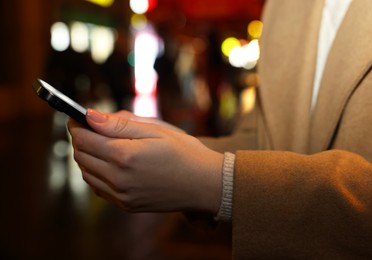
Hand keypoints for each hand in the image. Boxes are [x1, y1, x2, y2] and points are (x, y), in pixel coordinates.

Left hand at [67, 109, 223, 213]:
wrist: (205, 184)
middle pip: (81, 156)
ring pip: (87, 173)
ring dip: (86, 157)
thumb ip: (120, 124)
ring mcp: (121, 195)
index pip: (84, 139)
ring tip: (100, 144)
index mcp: (124, 155)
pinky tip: (109, 164)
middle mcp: (118, 179)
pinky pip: (99, 188)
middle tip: (90, 128)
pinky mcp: (126, 205)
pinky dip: (96, 174)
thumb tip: (90, 116)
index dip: (76, 126)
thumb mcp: (156, 130)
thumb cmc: (185, 152)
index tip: (77, 117)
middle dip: (81, 139)